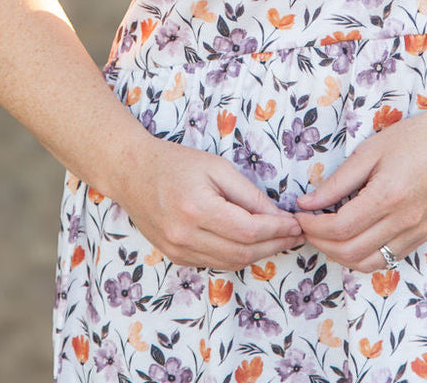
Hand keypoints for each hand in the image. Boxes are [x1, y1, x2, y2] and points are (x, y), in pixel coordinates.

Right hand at [115, 137, 303, 269]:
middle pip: (242, 253)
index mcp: (197, 209)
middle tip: (294, 234)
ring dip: (258, 254)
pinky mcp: (175, 256)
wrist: (131, 173)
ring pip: (229, 263)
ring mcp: (178, 250)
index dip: (277, 230)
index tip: (295, 224)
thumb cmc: (176, 162)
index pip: (249, 231)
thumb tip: (276, 216)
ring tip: (278, 239)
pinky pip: (214, 262)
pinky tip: (251, 243)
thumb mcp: (217, 167)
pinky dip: (236, 256)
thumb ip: (247, 194)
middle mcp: (185, 236)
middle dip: (274, 245)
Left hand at [293, 108, 426, 271]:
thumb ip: (338, 181)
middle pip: (350, 251)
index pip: (340, 227)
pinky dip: (364, 257)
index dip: (313, 226)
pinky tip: (352, 239)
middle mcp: (403, 221)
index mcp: (387, 196)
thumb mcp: (370, 151)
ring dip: (340, 255)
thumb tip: (307, 202)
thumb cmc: (413, 138)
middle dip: (320, 243)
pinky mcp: (423, 236)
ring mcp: (416, 232)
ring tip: (325, 236)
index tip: (299, 215)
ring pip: (369, 263)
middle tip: (306, 227)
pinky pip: (388, 259)